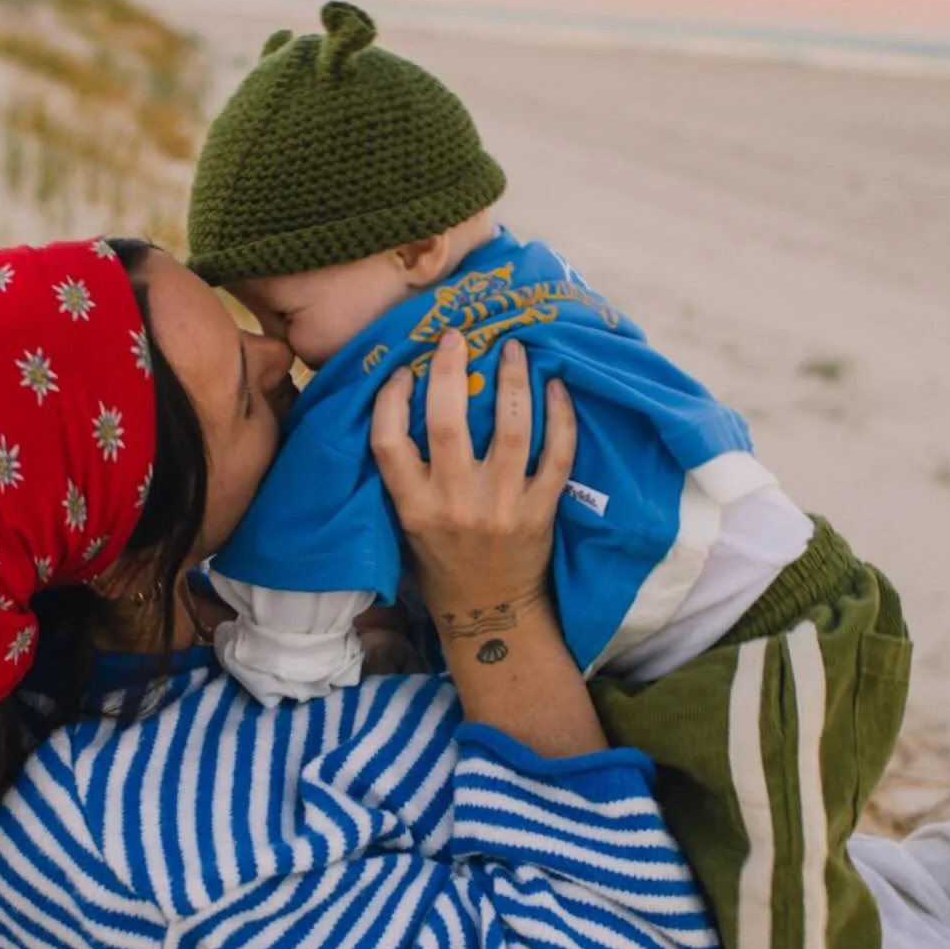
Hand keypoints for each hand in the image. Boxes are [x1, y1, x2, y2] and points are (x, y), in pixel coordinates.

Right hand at [370, 331, 574, 633]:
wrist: (491, 613)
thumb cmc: (441, 561)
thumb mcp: (407, 522)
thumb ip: (408, 473)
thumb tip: (416, 397)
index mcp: (413, 507)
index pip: (389, 442)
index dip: (390, 399)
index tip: (402, 371)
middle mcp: (455, 505)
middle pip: (447, 424)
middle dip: (449, 372)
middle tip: (456, 335)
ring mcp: (503, 507)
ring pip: (512, 431)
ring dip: (512, 382)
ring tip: (512, 349)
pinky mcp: (541, 511)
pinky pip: (557, 455)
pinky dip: (560, 416)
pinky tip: (555, 386)